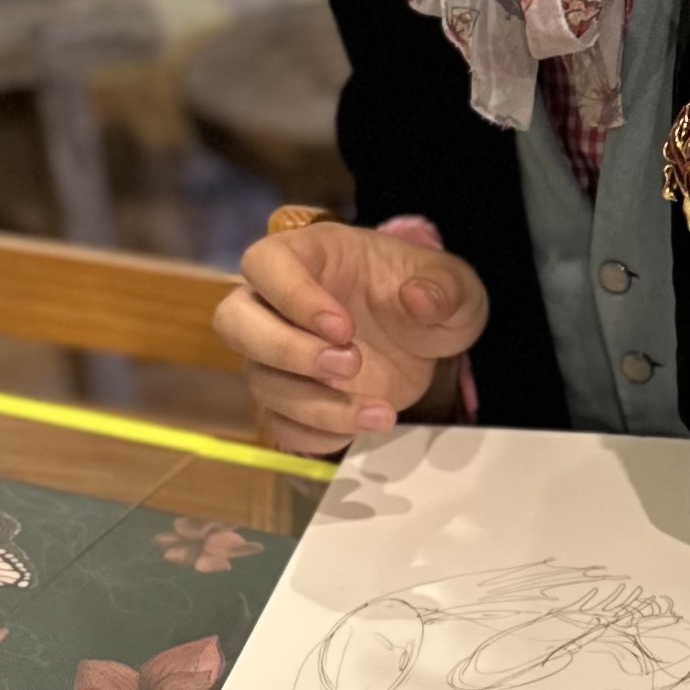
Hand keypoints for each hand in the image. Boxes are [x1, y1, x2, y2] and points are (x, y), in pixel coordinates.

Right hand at [214, 220, 488, 454]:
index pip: (266, 264)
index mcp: (310, 254)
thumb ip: (444, 288)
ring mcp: (277, 355)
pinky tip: (364, 425)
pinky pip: (280, 424)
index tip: (344, 327)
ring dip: (317, 405)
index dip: (293, 296)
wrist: (427, 339)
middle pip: (233, 321)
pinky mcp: (291, 399)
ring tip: (382, 411)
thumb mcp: (455, 285)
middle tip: (351, 365)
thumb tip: (417, 298)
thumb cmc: (427, 295)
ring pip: (261, 382)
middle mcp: (277, 303)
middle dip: (286, 351)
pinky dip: (318, 436)